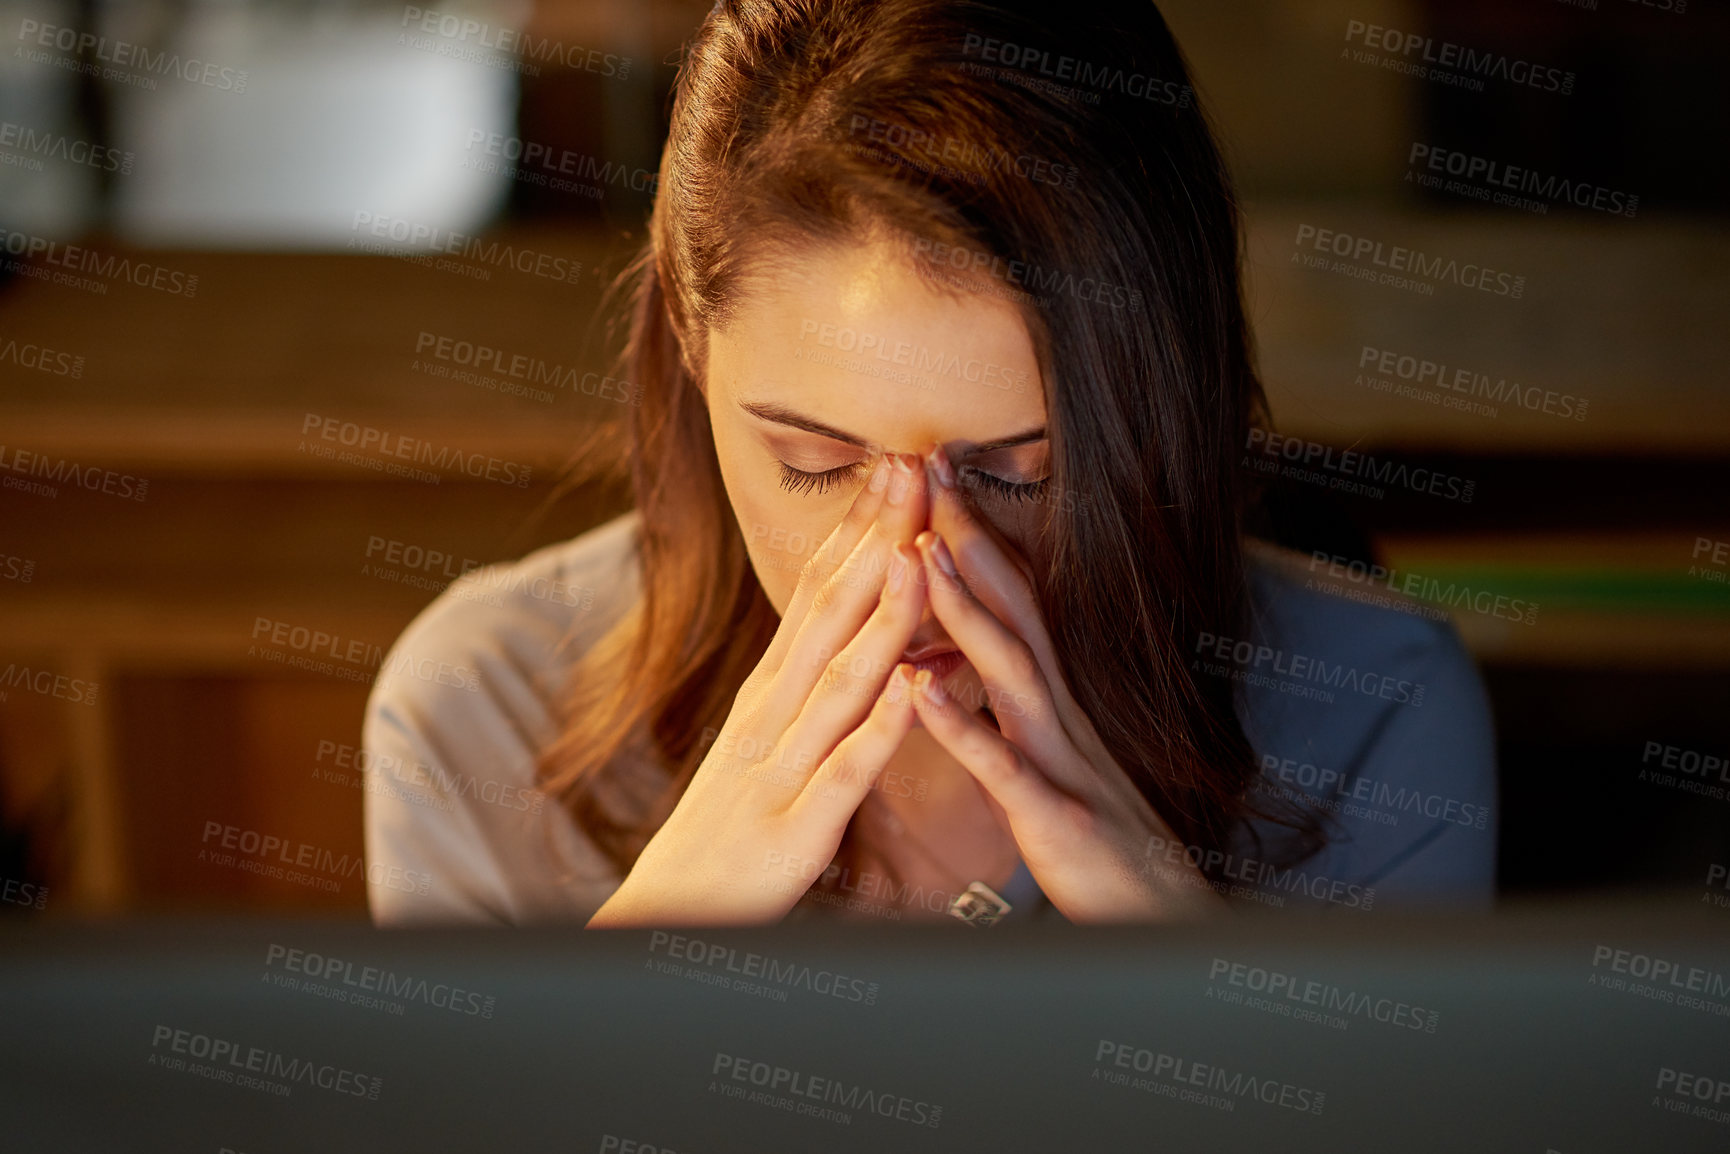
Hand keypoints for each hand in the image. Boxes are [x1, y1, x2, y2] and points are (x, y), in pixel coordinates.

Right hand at [587, 453, 932, 926]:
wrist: (667, 914)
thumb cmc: (731, 823)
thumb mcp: (766, 737)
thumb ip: (813, 680)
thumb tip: (856, 617)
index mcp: (770, 691)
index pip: (817, 590)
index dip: (859, 526)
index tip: (896, 462)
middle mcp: (771, 715)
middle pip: (828, 613)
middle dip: (875, 539)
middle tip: (913, 466)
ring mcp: (780, 770)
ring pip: (839, 682)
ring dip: (881, 616)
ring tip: (919, 555)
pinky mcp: (794, 832)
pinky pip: (841, 774)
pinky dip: (875, 730)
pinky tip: (907, 689)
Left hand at [909, 444, 1228, 923]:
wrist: (1160, 923)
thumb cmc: (1097, 844)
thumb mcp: (1050, 762)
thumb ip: (1009, 710)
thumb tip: (952, 662)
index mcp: (1049, 702)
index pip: (1010, 603)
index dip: (973, 538)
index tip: (934, 476)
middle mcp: (1058, 715)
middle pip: (1013, 611)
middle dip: (969, 538)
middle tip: (927, 469)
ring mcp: (1060, 760)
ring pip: (1012, 672)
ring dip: (966, 610)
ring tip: (922, 553)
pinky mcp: (1053, 817)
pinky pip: (1003, 767)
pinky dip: (962, 726)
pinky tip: (920, 689)